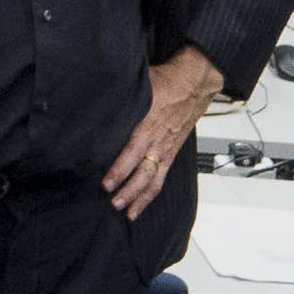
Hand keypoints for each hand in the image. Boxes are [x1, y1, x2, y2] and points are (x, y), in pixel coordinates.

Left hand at [108, 46, 221, 217]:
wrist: (195, 83)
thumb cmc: (168, 82)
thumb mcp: (142, 85)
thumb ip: (123, 96)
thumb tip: (98, 97)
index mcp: (149, 124)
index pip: (132, 151)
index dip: (120, 169)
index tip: (106, 182)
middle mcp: (158, 141)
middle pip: (144, 172)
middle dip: (129, 190)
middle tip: (113, 202)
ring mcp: (166, 150)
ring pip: (153, 180)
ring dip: (140, 198)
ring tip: (126, 212)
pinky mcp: (170, 154)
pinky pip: (161, 178)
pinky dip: (150, 194)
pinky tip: (140, 205)